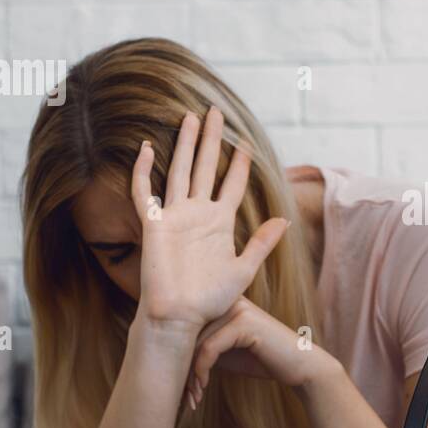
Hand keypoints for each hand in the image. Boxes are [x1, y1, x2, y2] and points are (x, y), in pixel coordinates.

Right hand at [132, 106, 288, 332]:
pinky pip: (144, 192)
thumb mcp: (244, 270)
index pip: (232, 184)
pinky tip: (145, 147)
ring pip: (180, 170)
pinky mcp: (154, 225)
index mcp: (219, 222)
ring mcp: (174, 216)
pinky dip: (142, 170)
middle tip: (215, 111)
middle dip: (211, 139)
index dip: (240, 163)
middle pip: (205, 166)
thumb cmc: (211, 300)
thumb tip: (285, 219)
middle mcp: (197, 213)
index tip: (246, 142)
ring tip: (190, 118)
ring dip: (184, 145)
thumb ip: (262, 243)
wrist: (181, 316)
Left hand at [180, 296, 342, 408]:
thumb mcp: (226, 352)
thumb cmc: (262, 360)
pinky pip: (209, 347)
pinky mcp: (243, 322)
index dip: (178, 357)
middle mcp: (227, 300)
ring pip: (195, 341)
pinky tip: (203, 388)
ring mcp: (236, 309)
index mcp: (222, 302)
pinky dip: (201, 371)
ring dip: (190, 375)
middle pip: (187, 332)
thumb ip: (203, 347)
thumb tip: (168, 359)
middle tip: (183, 397)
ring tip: (192, 397)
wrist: (299, 367)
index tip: (178, 386)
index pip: (187, 325)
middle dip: (181, 368)